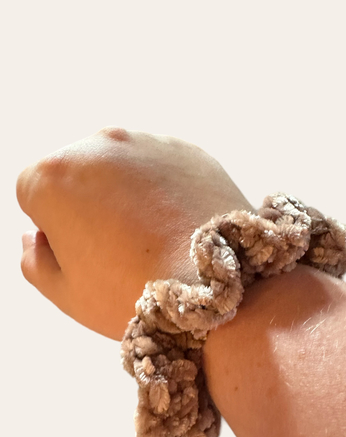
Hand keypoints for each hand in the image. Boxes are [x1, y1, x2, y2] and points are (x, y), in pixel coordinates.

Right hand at [16, 127, 253, 340]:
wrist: (220, 287)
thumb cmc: (136, 294)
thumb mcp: (67, 293)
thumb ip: (35, 261)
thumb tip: (34, 237)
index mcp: (53, 174)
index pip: (33, 194)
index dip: (53, 228)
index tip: (83, 254)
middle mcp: (98, 144)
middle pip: (77, 173)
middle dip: (88, 203)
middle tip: (120, 249)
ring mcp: (147, 142)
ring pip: (121, 167)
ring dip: (127, 194)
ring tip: (154, 239)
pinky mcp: (188, 149)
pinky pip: (162, 168)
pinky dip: (164, 190)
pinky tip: (179, 226)